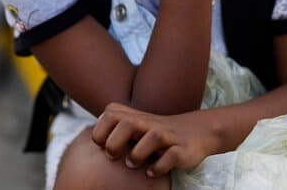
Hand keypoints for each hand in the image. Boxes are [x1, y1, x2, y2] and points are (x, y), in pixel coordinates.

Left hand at [91, 104, 219, 176]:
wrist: (198, 131)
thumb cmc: (158, 133)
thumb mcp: (136, 125)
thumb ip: (113, 126)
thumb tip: (88, 143)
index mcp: (137, 117)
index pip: (110, 114)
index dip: (100, 132)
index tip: (103, 145)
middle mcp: (151, 123)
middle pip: (128, 123)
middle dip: (115, 143)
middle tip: (114, 157)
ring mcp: (168, 135)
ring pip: (152, 137)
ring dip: (137, 154)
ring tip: (133, 165)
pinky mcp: (182, 149)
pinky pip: (171, 156)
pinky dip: (159, 166)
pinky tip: (152, 171)